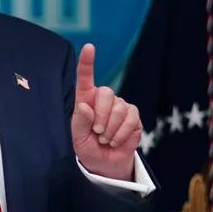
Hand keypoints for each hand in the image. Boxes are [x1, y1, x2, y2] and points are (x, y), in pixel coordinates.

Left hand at [71, 44, 140, 180]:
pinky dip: (121, 133)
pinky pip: (130, 119)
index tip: (89, 47)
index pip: (85, 78)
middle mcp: (103, 99)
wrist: (105, 164)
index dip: (87, 62)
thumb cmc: (88, 147)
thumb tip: (85, 106)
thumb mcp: (78, 138)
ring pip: (119, 108)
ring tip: (106, 139)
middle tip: (97, 133)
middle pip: (106, 93)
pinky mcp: (133, 116)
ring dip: (111, 129)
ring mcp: (120, 106)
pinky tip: (116, 140)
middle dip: (102, 116)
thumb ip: (80, 122)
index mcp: (86, 100)